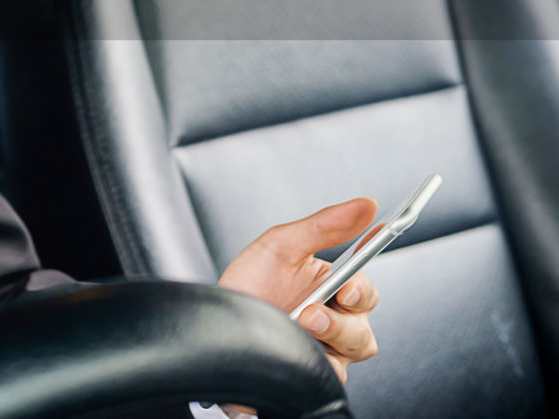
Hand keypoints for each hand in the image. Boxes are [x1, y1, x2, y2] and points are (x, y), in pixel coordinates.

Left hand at [218, 198, 380, 384]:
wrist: (217, 325)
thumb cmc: (249, 285)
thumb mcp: (281, 246)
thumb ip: (323, 226)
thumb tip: (365, 205)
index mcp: (332, 288)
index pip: (365, 287)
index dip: (366, 283)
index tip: (353, 279)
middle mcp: (335, 321)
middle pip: (364, 325)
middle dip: (340, 319)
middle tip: (311, 311)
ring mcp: (325, 350)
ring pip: (354, 351)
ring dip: (329, 339)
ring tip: (298, 326)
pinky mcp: (312, 373)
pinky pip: (331, 377)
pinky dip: (316, 364)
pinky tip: (294, 351)